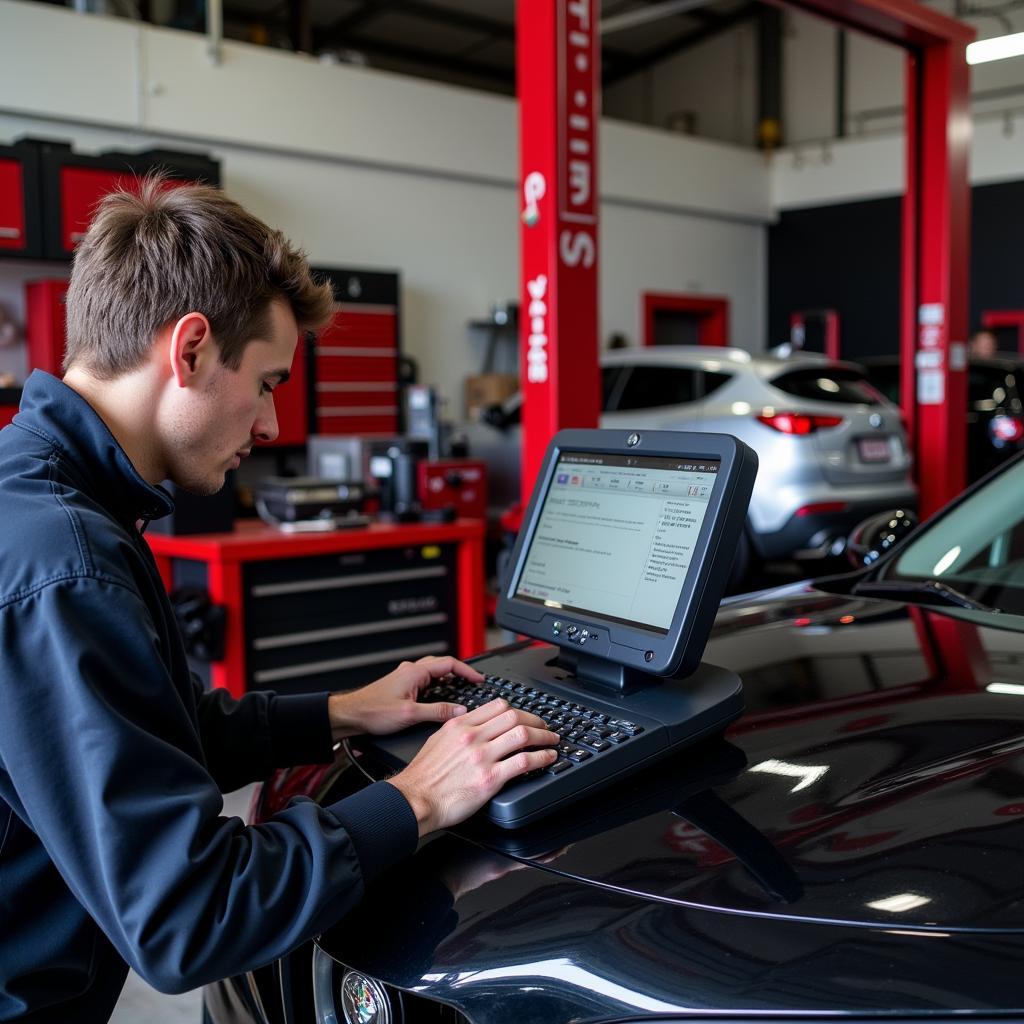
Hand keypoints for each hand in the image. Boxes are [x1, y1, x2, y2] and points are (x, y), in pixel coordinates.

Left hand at [327, 655, 482, 740]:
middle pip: (442, 665)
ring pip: (433, 672)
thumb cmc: (373, 712)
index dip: (467, 671)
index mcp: (415, 672)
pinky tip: (440, 697)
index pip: (449, 664)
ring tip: (461, 690)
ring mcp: (405, 677)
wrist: (350, 715)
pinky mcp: (401, 685)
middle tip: (474, 683)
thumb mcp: (410, 714)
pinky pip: (425, 680)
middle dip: (460, 673)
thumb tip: (459, 711)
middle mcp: (411, 670)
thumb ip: (437, 712)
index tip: (479, 680)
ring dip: (448, 679)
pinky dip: (437, 685)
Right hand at [388, 698, 560, 835]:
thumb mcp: (437, 740)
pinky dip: (541, 758)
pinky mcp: (490, 778)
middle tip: (544, 727)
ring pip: (523, 735)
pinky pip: (524, 761)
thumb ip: (457, 729)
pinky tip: (548, 759)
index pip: (498, 706)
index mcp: (460, 724)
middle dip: (536, 720)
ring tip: (551, 741)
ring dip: (544, 736)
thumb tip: (474, 724)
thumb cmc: (423, 776)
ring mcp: (482, 756)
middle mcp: (473, 736)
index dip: (517, 710)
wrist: (414, 801)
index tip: (525, 716)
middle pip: (514, 716)